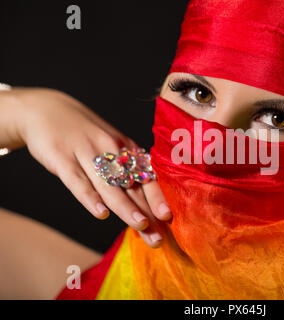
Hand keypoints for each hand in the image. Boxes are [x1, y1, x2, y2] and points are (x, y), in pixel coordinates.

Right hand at [10, 87, 170, 247]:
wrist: (47, 109)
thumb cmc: (85, 136)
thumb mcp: (109, 147)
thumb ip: (124, 173)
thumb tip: (143, 205)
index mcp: (125, 150)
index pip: (145, 178)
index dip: (157, 198)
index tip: (168, 218)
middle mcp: (110, 150)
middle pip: (131, 187)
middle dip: (146, 213)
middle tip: (157, 238)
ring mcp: (86, 153)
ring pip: (109, 185)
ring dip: (126, 207)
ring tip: (140, 225)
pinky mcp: (62, 157)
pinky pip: (78, 180)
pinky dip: (90, 197)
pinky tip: (101, 213)